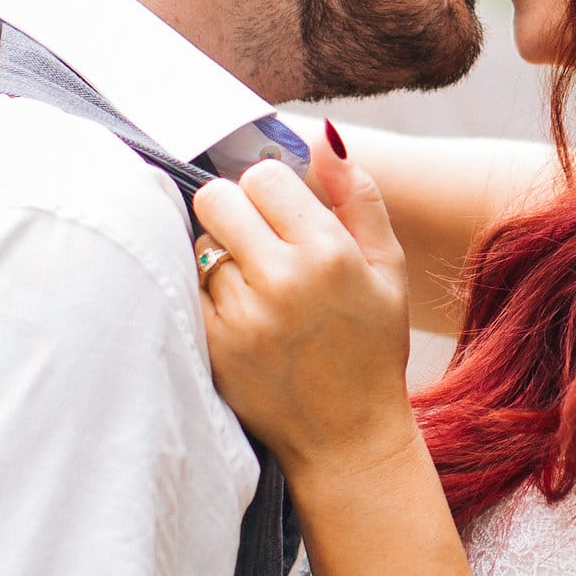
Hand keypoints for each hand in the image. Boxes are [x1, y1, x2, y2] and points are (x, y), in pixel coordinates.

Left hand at [192, 132, 415, 467]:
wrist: (348, 438)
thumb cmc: (372, 347)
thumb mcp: (387, 269)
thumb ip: (359, 197)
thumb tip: (325, 138)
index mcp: (329, 254)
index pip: (263, 177)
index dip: (269, 190)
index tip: (279, 212)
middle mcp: (282, 281)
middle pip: (217, 199)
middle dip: (232, 210)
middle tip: (253, 239)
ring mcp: (242, 316)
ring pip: (200, 245)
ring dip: (219, 256)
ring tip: (252, 287)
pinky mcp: (212, 347)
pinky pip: (189, 290)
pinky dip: (207, 295)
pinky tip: (238, 315)